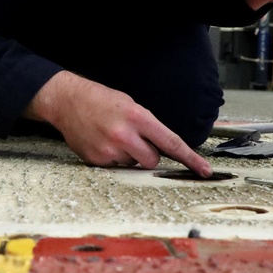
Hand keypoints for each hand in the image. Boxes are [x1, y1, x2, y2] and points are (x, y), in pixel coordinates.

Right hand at [24, 71, 211, 176]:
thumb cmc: (102, 100)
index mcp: (137, 117)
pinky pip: (115, 167)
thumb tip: (163, 150)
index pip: (171, 142)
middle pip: (152, 160)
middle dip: (148, 154)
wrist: (67, 101)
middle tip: (134, 140)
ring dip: (128, 155)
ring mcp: (109, 150)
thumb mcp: (130, 105)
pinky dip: (113, 158)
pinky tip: (101, 142)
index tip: (205, 171)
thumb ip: (147, 127)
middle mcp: (124, 135)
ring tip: (112, 137)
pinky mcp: (96, 161)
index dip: (190, 159)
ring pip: (133, 165)